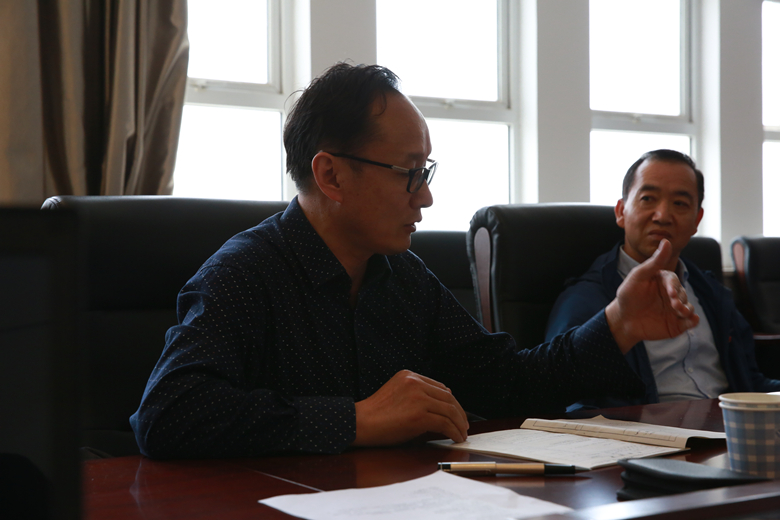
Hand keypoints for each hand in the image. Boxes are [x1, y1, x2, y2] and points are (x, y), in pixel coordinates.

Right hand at [353, 370, 468, 445]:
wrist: (360, 423)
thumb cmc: (375, 415)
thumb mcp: (397, 395)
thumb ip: (416, 396)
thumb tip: (441, 409)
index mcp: (409, 375)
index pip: (440, 387)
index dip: (452, 402)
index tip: (456, 413)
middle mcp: (415, 382)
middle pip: (448, 397)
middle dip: (459, 413)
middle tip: (464, 425)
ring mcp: (418, 397)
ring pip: (449, 410)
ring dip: (459, 424)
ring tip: (462, 434)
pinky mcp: (419, 414)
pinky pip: (445, 423)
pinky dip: (454, 431)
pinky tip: (456, 437)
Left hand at [605, 239, 698, 352]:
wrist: (622, 320)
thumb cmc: (628, 295)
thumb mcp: (638, 276)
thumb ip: (654, 261)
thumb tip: (666, 241)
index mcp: (663, 281)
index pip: (673, 280)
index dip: (673, 286)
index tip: (670, 293)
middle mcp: (671, 294)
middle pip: (683, 294)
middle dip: (680, 299)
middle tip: (674, 305)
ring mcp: (675, 309)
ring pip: (688, 307)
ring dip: (687, 309)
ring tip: (681, 312)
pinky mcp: (676, 324)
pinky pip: (689, 322)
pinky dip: (693, 321)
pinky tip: (692, 320)